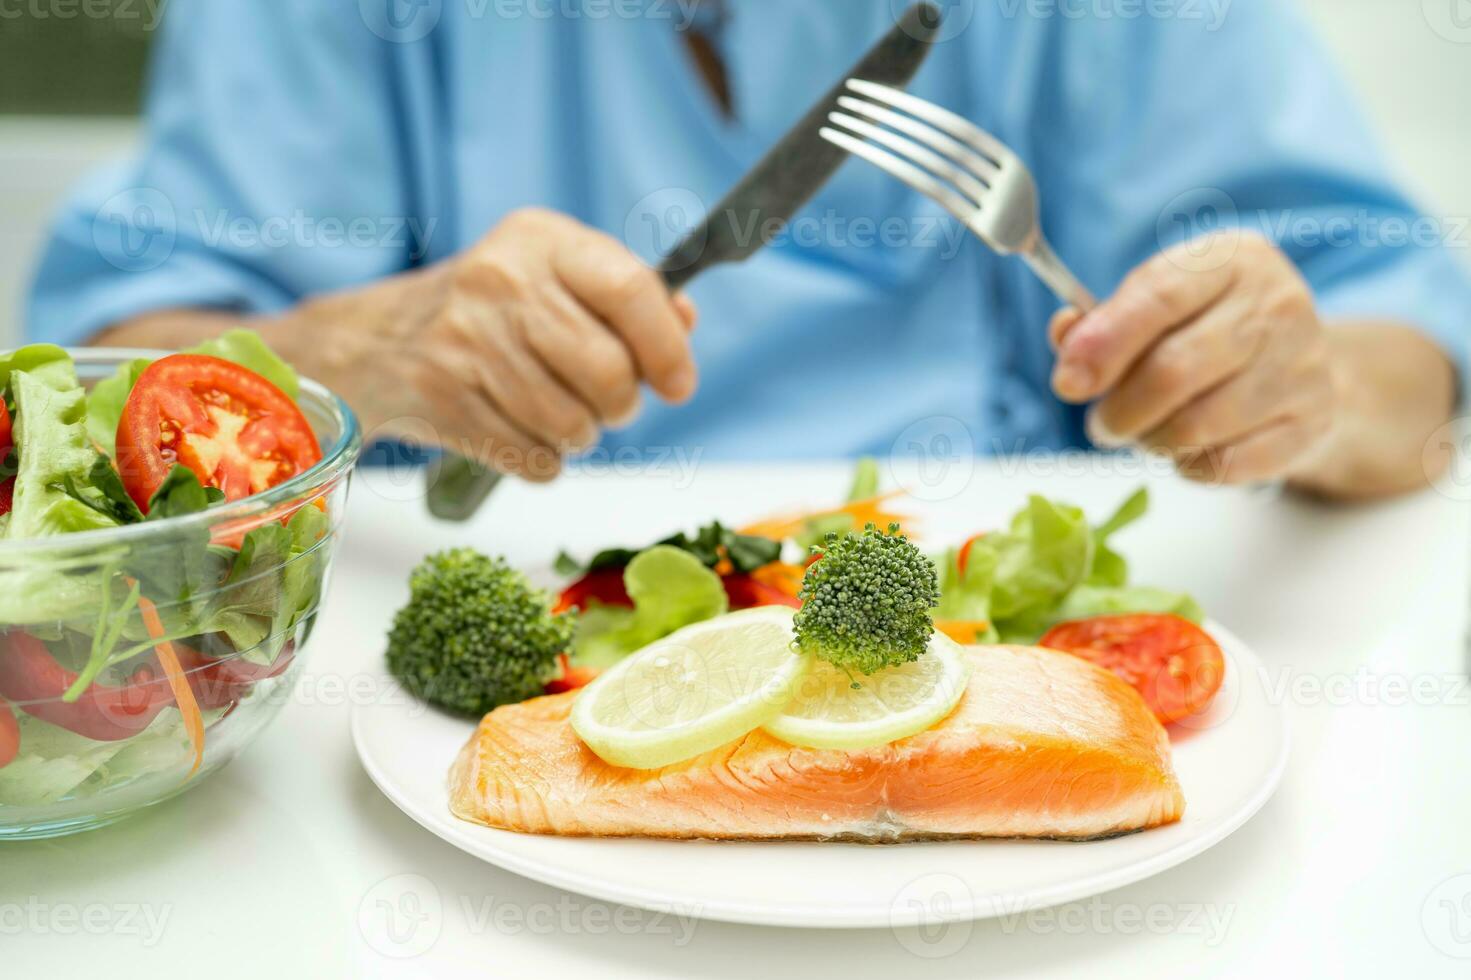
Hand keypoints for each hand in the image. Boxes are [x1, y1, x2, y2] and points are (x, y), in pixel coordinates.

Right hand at [285, 208, 696, 480]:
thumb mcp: (551, 275)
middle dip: (622, 405)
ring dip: (580, 436)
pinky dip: (542, 459)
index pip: (630, 289)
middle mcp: (500, 281)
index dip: (667, 347)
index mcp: (539, 240)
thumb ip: (624, 294)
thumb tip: (684, 321)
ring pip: (573, 425)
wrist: (374, 342)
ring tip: (559, 415)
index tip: (678, 383)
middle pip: (608, 370)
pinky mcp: (443, 400)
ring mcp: (465, 341)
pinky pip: (534, 458)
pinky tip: (520, 429)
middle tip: (611, 405)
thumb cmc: (488, 310)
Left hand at [1048, 232, 1334, 484]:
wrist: (1295, 366)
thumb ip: (1101, 322)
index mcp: (1230, 259)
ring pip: (1200, 425)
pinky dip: (1191, 467)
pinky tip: (1188, 452)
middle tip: (1102, 426)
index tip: (1067, 383)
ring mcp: (1304, 362)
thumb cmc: (1204, 331)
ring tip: (1145, 436)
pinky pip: (1229, 464)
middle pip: (1175, 370)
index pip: (1160, 296)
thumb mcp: (1154, 307)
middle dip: (1120, 411)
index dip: (1105, 343)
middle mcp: (1276, 302)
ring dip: (1152, 442)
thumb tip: (1066, 338)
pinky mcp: (1315, 419)